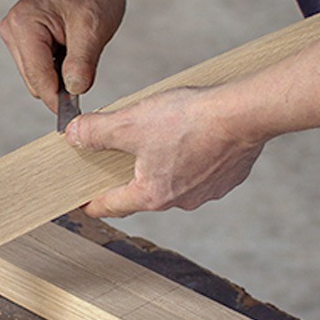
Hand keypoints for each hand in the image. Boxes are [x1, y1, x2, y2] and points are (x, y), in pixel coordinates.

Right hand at [0, 0, 128, 110]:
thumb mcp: (93, 30)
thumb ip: (81, 64)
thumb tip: (73, 93)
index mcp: (23, 24)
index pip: (37, 79)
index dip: (58, 100)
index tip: (78, 113)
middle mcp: (12, 28)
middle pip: (34, 82)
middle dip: (61, 85)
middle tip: (88, 69)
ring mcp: (16, 34)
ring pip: (37, 78)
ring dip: (61, 75)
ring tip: (81, 50)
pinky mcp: (24, 38)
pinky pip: (40, 68)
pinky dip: (59, 68)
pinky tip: (73, 50)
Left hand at [65, 86, 265, 218]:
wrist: (245, 113)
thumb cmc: (190, 120)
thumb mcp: (130, 123)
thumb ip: (96, 132)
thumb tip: (73, 136)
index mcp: (152, 194)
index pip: (112, 206)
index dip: (92, 204)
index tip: (83, 205)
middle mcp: (180, 201)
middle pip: (143, 193)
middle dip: (129, 179)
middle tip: (117, 162)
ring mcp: (207, 191)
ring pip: (174, 182)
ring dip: (163, 166)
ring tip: (160, 140)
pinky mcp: (228, 177)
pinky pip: (200, 172)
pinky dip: (191, 159)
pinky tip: (192, 137)